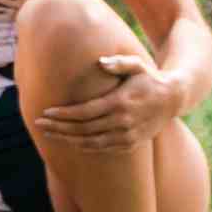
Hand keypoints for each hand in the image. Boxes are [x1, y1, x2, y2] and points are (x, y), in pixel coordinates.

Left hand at [40, 47, 174, 155]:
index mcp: (120, 103)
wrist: (172, 99)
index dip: (63, 114)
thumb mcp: (136, 65)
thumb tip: (100, 62)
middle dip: (59, 127)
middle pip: (83, 129)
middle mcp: (122, 122)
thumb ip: (118, 62)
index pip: (84, 112)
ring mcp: (127, 136)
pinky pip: (102, 148)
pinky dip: (84, 146)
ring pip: (90, 142)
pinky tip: (70, 140)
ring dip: (67, 139)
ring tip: (50, 133)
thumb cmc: (149, 78)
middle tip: (39, 123)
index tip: (46, 112)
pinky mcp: (130, 144)